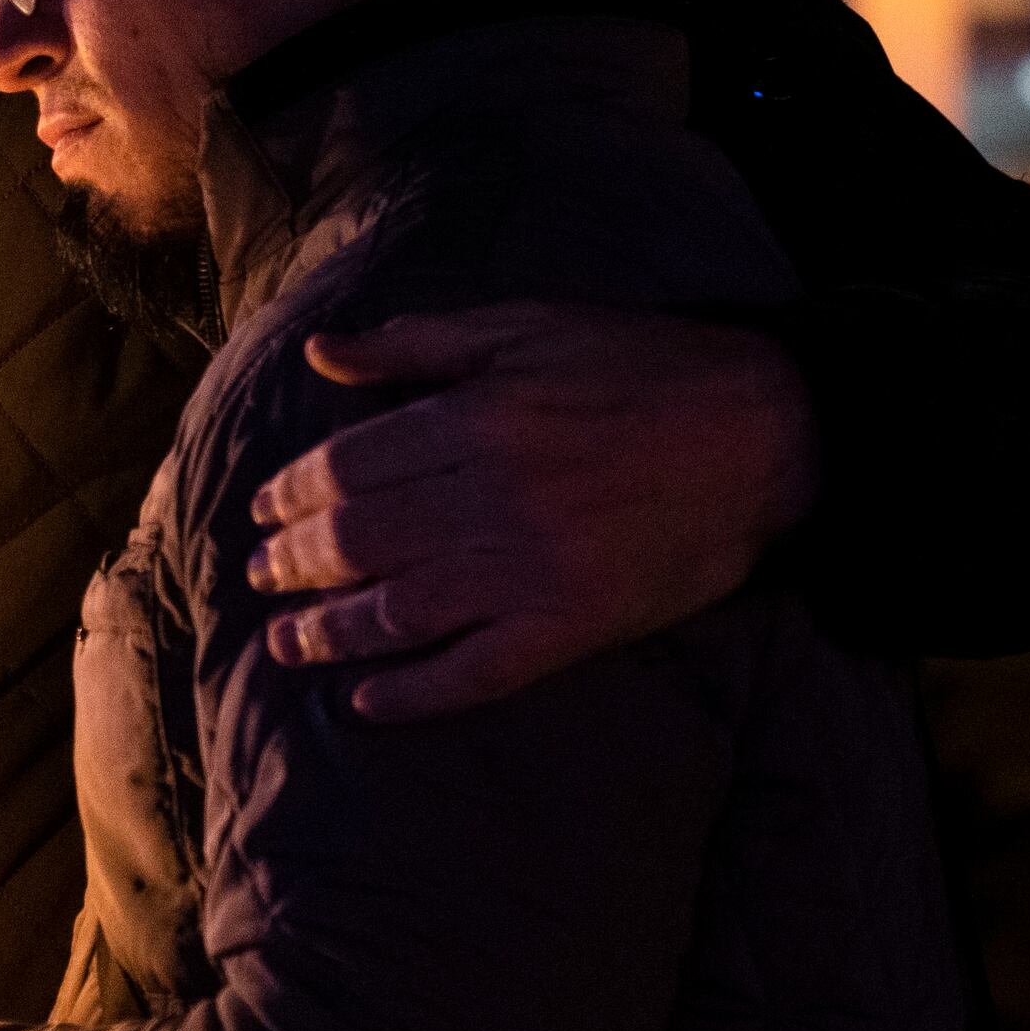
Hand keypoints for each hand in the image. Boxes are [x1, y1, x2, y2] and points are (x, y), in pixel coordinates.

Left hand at [249, 303, 814, 721]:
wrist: (769, 430)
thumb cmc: (641, 368)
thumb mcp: (525, 328)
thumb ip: (416, 343)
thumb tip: (320, 356)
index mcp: (476, 418)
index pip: (348, 467)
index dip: (291, 493)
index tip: (261, 510)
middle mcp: (493, 496)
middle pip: (360, 540)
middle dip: (294, 563)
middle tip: (260, 576)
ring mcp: (534, 568)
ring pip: (401, 610)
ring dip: (329, 632)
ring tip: (284, 643)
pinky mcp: (575, 624)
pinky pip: (477, 672)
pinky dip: (414, 694)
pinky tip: (365, 702)